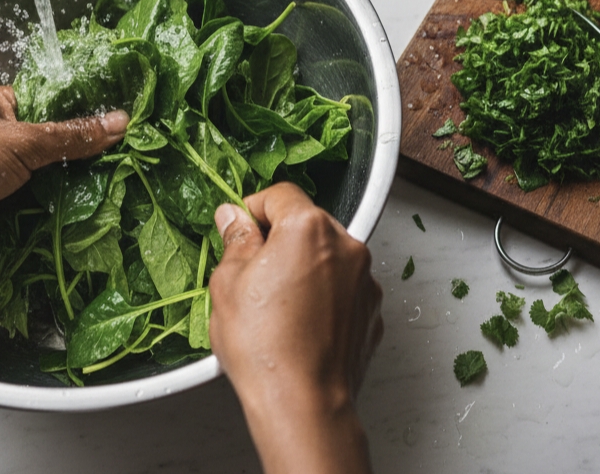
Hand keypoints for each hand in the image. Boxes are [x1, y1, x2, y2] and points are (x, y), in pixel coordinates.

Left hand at [0, 86, 126, 312]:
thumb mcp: (24, 140)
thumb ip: (73, 136)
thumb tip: (120, 122)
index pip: (52, 104)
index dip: (83, 115)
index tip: (120, 126)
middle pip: (50, 147)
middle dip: (79, 160)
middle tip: (124, 165)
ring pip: (42, 182)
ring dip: (66, 192)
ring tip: (114, 193)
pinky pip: (30, 211)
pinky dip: (50, 218)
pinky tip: (84, 220)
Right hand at [209, 183, 381, 473]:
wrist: (304, 405)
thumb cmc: (266, 348)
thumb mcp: (227, 284)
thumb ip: (235, 240)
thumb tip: (234, 220)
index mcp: (309, 228)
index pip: (280, 195)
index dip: (253, 209)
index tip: (239, 227)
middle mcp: (346, 245)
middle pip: (307, 224)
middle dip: (280, 240)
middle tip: (252, 271)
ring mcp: (364, 279)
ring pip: (327, 256)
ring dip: (304, 268)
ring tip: (275, 305)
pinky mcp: (372, 309)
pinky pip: (342, 288)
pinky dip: (324, 296)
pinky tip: (299, 323)